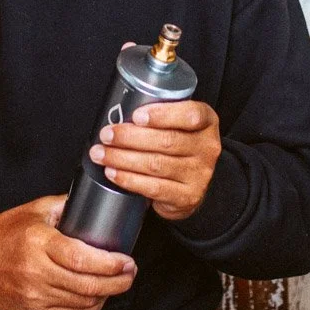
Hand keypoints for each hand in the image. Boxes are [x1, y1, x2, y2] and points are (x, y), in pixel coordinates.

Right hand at [0, 195, 136, 309]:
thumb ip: (64, 205)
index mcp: (39, 242)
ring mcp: (36, 295)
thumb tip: (92, 202)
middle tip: (130, 273)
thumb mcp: (33, 211)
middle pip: (87, 285)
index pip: (81, 259)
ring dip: (107, 295)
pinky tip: (98, 297)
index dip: (109, 264)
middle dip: (117, 282)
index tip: (125, 260)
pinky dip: (89, 308)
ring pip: (82, 303)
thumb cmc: (2, 235)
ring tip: (119, 283)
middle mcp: (37, 271)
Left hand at [88, 99, 220, 220]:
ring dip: (122, 158)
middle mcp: (207, 148)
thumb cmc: (177, 145)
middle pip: (167, 141)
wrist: (190, 183)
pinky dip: (129, 179)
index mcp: (207, 122)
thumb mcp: (178, 123)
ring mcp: (199, 174)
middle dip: (130, 137)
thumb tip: (118, 113)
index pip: (191, 115)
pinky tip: (113, 173)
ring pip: (156, 164)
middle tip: (107, 134)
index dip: (162, 115)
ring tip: (101, 154)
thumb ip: (159, 115)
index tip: (136, 116)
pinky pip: (154, 188)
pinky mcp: (187, 196)